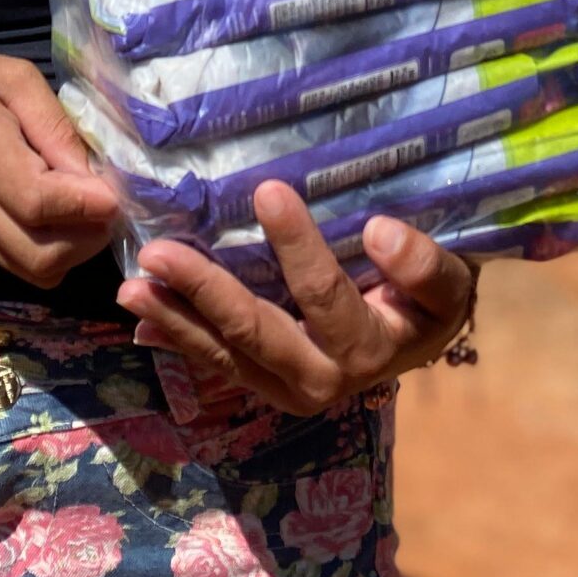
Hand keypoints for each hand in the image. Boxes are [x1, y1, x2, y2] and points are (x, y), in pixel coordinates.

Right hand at [0, 51, 123, 287]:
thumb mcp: (10, 77)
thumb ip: (52, 122)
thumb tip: (92, 171)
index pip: (35, 200)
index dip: (84, 204)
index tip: (116, 191)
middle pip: (40, 253)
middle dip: (90, 238)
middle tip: (110, 204)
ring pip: (35, 271)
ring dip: (76, 252)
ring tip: (91, 214)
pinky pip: (22, 267)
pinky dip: (56, 255)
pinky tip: (66, 221)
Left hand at [115, 181, 476, 415]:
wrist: (420, 336)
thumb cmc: (430, 297)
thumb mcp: (447, 283)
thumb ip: (423, 265)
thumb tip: (379, 233)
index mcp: (368, 351)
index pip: (324, 296)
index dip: (297, 246)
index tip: (269, 191)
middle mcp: (320, 380)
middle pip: (255, 333)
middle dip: (205, 291)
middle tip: (159, 253)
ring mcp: (284, 386)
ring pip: (224, 352)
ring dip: (175, 317)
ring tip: (130, 287)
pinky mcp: (262, 381)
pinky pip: (216, 360)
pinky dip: (177, 337)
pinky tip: (141, 317)